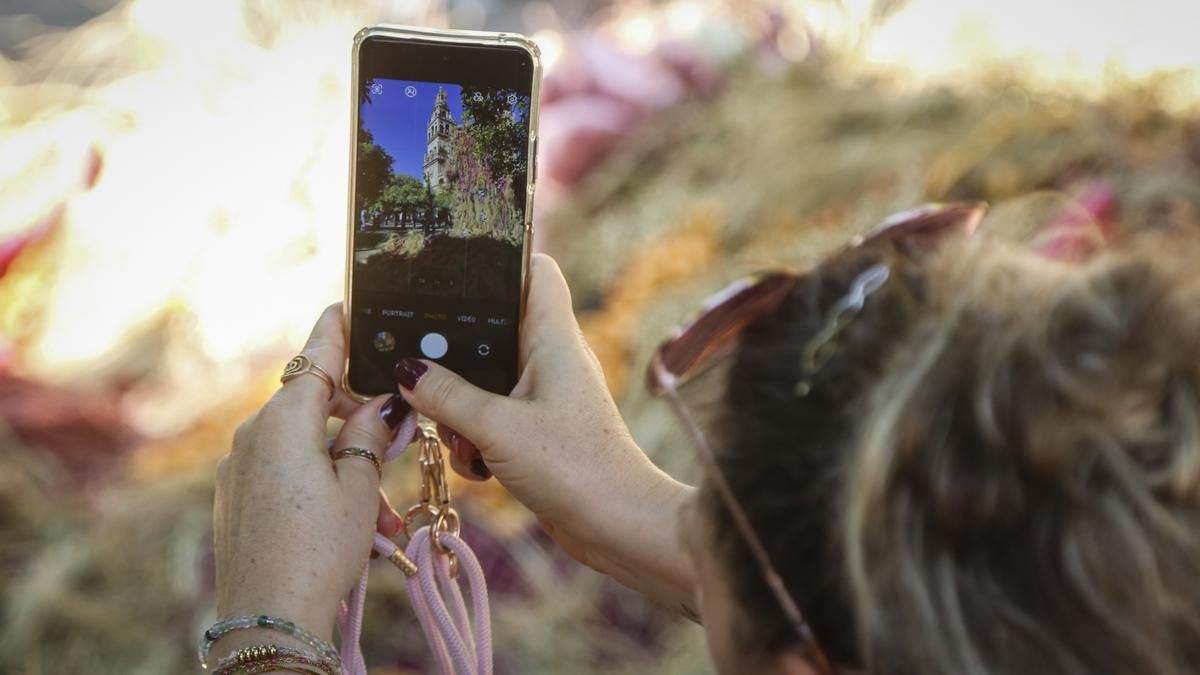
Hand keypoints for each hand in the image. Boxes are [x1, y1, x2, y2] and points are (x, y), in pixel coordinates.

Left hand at [213, 304, 405, 646]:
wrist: (268, 618)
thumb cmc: (318, 550)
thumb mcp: (358, 487)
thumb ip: (369, 434)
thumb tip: (381, 402)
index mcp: (284, 421)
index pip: (316, 357)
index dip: (337, 329)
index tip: (348, 304)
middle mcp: (253, 434)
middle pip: (313, 404)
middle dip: (358, 420)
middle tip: (397, 439)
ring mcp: (238, 466)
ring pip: (304, 445)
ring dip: (346, 466)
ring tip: (383, 517)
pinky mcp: (235, 496)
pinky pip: (284, 472)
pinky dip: (319, 483)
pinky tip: (350, 523)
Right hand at [389, 254, 695, 608]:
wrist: (619, 528)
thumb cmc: (575, 468)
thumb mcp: (498, 428)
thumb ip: (446, 396)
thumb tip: (405, 371)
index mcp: (553, 337)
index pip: (533, 269)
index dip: (497, 262)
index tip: (451, 273)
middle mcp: (551, 358)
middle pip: (492, 330)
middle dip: (456, 358)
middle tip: (431, 382)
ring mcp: (546, 395)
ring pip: (485, 381)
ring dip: (462, 410)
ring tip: (465, 441)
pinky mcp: (539, 431)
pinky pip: (492, 418)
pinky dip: (478, 439)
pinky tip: (479, 466)